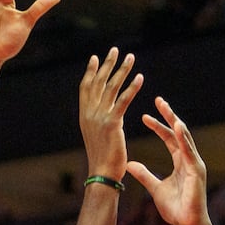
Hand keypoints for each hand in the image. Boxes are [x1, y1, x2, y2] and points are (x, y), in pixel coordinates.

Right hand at [79, 48, 141, 180]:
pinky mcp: (112, 123)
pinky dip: (132, 87)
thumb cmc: (102, 160)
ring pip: (111, 88)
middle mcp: (89, 113)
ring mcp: (99, 117)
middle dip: (107, 64)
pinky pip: (123, 101)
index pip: (86, 88)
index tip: (96, 57)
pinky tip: (139, 77)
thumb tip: (103, 114)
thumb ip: (98, 122)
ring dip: (122, 70)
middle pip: (98, 82)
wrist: (102, 174)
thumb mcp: (96, 137)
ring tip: (130, 57)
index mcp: (85, 116)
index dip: (91, 72)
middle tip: (115, 49)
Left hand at [127, 97, 213, 224]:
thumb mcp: (155, 188)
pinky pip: (189, 151)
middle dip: (168, 116)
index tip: (145, 116)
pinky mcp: (197, 171)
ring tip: (166, 108)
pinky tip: (177, 126)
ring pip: (185, 138)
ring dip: (175, 122)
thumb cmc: (175, 209)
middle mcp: (189, 159)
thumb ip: (144, 175)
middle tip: (158, 100)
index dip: (158, 126)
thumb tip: (130, 164)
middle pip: (178, 133)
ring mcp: (195, 164)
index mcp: (180, 162)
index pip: (169, 139)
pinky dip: (183, 138)